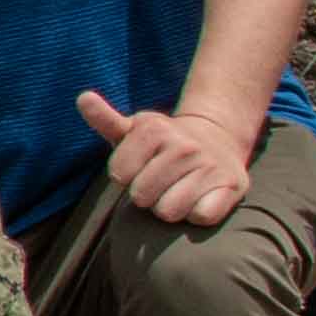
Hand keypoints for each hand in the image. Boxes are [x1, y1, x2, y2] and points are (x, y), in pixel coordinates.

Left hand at [80, 92, 251, 228]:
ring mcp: (209, 165)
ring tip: (180, 189)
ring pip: (169, 211)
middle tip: (161, 181)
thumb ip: (105, 119)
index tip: (140, 166)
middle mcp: (184, 145)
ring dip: (171, 208)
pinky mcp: (232, 185)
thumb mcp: (133, 130)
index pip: (119, 175)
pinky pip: (200, 216)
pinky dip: (197, 214)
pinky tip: (201, 197)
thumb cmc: (163, 144)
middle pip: (142, 197)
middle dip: (147, 196)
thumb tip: (83, 98)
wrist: (218, 140)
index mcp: (153, 130)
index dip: (126, 177)